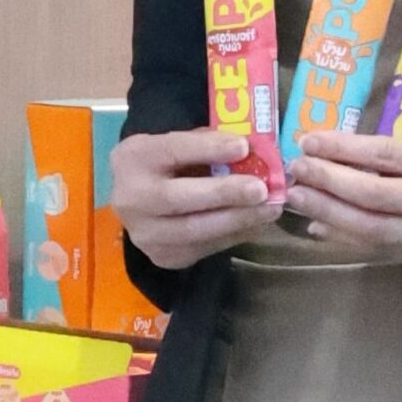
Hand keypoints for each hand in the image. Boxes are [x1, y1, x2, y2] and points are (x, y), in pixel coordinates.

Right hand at [109, 130, 283, 272]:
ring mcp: (145, 233)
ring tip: (270, 209)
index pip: (171, 150)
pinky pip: (204, 247)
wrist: (138, 200)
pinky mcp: (163, 257)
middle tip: (261, 189)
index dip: (207, 149)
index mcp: (133, 157)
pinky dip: (234, 235)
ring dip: (237, 220)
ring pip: (193, 230)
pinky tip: (256, 224)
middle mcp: (131, 198)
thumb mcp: (178, 144)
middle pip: (177, 198)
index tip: (244, 147)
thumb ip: (207, 144)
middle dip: (224, 193)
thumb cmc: (167, 164)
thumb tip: (252, 150)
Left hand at [287, 132, 401, 275]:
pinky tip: (324, 230)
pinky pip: (386, 252)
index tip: (310, 140)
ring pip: (372, 230)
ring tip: (299, 200)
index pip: (386, 155)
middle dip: (327, 183)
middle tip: (295, 171)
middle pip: (371, 195)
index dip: (343, 149)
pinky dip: (351, 240)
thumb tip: (359, 157)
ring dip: (329, 215)